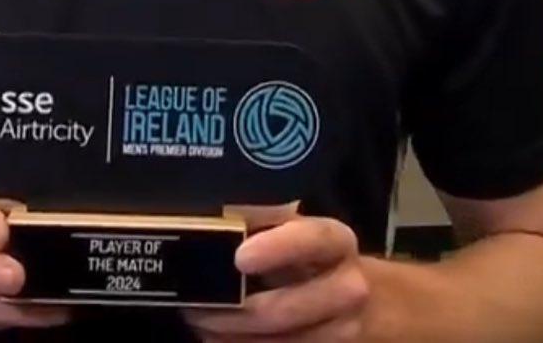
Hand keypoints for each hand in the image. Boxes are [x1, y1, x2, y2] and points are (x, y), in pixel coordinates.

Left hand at [185, 209, 370, 340]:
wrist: (349, 293)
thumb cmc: (306, 253)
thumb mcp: (290, 227)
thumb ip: (260, 218)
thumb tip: (220, 211)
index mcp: (336, 242)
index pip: (313, 241)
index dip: (278, 248)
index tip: (240, 257)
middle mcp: (347, 289)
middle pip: (282, 311)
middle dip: (230, 311)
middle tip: (193, 303)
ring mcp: (341, 330)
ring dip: (228, 335)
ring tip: (199, 319)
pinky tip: (218, 336)